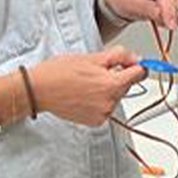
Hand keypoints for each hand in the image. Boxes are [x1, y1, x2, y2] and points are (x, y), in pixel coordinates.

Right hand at [28, 47, 144, 125]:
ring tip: (86, 83)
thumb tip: (136, 59)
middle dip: (117, 77)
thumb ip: (119, 56)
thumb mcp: (92, 57)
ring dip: (107, 89)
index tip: (131, 63)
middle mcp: (110, 102)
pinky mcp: (95, 121)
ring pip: (116, 97)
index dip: (135, 65)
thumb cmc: (60, 72)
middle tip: (96, 71)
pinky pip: (106, 108)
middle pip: (126, 85)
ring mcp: (103, 114)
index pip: (140, 74)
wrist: (38, 90)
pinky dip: (99, 101)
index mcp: (112, 84)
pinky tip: (84, 95)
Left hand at [103, 0, 177, 30]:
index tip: (171, 25)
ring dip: (172, 15)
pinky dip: (175, 14)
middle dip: (170, 14)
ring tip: (156, 16)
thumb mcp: (130, 4)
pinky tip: (163, 14)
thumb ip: (147, 9)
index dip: (169, 10)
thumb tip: (162, 14)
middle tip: (159, 22)